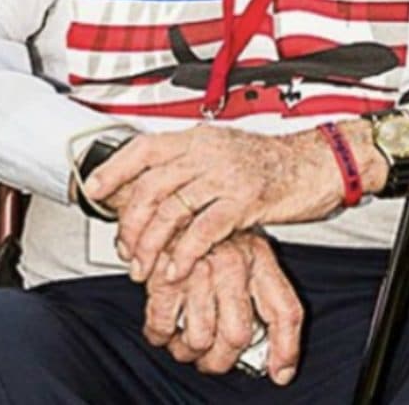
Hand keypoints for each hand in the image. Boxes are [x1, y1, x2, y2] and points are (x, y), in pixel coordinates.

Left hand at [86, 125, 342, 281]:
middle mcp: (208, 152)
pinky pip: (203, 230)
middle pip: (151, 185)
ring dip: (151, 245)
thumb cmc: (270, 163)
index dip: (115, 168)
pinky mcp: (244, 199)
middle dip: (130, 223)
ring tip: (146, 268)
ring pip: (171, 210)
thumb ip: (190, 164)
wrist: (314, 164)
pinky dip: (184, 254)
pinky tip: (176, 269)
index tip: (94, 189)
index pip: (145, 147)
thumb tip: (152, 185)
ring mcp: (225, 174)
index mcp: (199, 138)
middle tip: (126, 249)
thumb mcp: (224, 151)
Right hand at [144, 231, 302, 384]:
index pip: (284, 310)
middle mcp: (233, 261)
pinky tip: (167, 322)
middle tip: (214, 355)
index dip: (285, 349)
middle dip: (222, 358)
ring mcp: (198, 268)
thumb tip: (282, 366)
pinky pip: (162, 330)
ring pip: (200, 339)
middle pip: (237, 335)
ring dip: (189, 349)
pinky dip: (161, 336)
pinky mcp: (163, 276)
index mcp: (259, 257)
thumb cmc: (211, 238)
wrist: (169, 205)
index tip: (280, 371)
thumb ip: (268, 301)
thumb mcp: (250, 256)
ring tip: (187, 335)